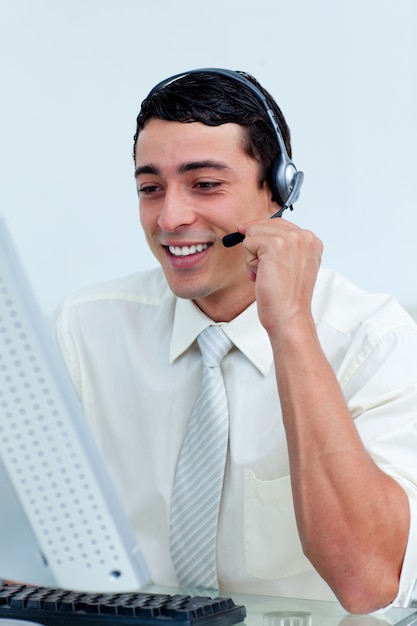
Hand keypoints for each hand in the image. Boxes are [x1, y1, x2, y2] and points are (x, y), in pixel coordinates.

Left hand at [240, 217, 322, 334]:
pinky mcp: (276, 244)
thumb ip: (279, 246)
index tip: (260, 255)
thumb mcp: (289, 265)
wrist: (289, 316)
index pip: (278, 224)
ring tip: (266, 274)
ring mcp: (291, 239)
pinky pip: (247, 242)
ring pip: (253, 232)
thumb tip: (248, 229)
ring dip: (252, 256)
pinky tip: (262, 275)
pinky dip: (249, 261)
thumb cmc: (286, 298)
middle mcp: (304, 236)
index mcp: (311, 241)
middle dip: (257, 248)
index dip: (262, 237)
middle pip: (263, 225)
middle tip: (266, 271)